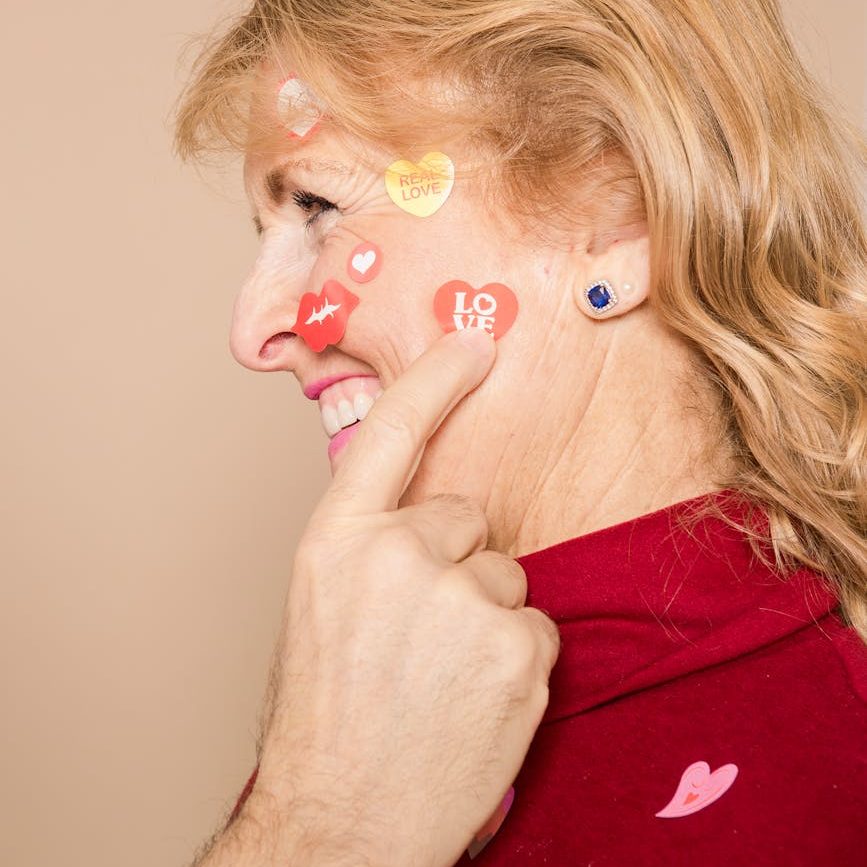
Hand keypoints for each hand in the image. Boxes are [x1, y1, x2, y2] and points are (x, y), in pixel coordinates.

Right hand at [245, 328, 560, 865]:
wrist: (340, 823)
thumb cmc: (324, 715)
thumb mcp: (320, 608)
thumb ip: (367, 548)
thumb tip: (420, 516)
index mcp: (336, 541)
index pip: (393, 431)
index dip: (437, 377)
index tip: (475, 339)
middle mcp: (396, 555)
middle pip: (464, 516)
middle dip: (453, 562)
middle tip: (420, 633)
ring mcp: (459, 599)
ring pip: (504, 575)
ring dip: (483, 617)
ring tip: (441, 678)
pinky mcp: (515, 648)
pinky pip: (535, 626)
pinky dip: (513, 660)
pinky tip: (472, 701)